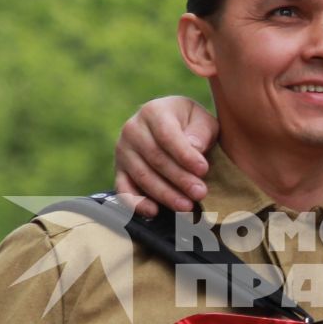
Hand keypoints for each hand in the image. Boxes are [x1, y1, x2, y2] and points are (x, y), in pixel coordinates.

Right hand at [115, 96, 219, 216]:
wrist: (172, 127)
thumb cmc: (191, 126)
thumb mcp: (202, 121)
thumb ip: (201, 132)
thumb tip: (194, 147)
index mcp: (153, 112)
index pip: (167, 136)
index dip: (185, 155)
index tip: (204, 170)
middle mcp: (132, 129)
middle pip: (155, 158)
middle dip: (180, 179)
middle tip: (200, 193)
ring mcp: (123, 150)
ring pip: (142, 176)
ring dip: (165, 194)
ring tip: (187, 206)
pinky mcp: (119, 170)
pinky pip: (123, 189)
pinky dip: (137, 203)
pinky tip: (154, 212)